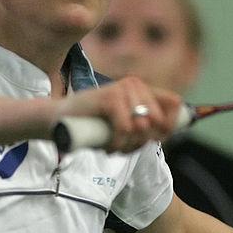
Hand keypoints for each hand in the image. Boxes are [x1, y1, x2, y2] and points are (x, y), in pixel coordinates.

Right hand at [58, 76, 181, 152]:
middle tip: (125, 147)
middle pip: (159, 121)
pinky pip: (125, 129)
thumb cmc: (92, 126)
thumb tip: (165, 134)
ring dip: (127, 146)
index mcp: (142, 89)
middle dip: (144, 141)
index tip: (155, 140)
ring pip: (141, 127)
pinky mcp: (111, 97)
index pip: (174, 103)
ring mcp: (123, 89)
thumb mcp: (123, 124)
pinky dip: (117, 144)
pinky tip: (106, 147)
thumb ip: (142, 126)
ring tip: (113, 147)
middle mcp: (136, 85)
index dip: (170, 125)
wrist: (58, 120)